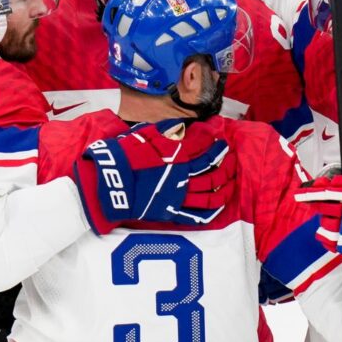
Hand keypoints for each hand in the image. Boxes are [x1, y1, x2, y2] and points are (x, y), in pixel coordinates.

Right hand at [73, 119, 237, 234]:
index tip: (218, 139)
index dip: (213, 141)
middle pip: (212, 169)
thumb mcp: (144, 135)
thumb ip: (166, 131)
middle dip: (225, 161)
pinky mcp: (172, 212)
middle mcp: (183, 175)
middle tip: (230, 157)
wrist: (109, 183)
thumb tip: (181, 127)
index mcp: (176, 154)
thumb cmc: (124, 156)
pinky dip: (211, 211)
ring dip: (225, 185)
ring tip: (231, 180)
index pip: (202, 145)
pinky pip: (197, 215)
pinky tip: (220, 205)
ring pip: (211, 192)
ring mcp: (179, 196)